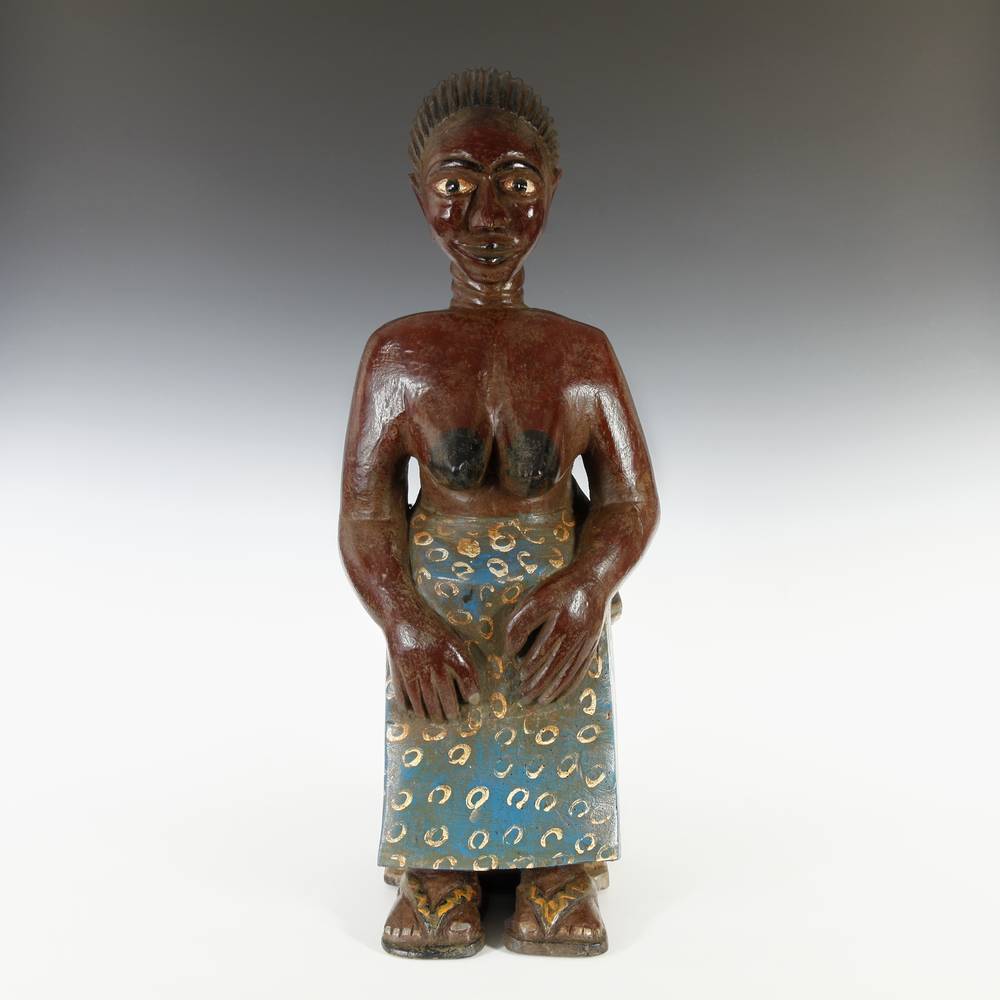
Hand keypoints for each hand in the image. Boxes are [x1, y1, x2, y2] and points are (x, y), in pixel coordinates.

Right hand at [386, 614, 479, 721]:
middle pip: (443, 694)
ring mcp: (413, 667)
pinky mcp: (397, 671)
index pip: (465, 674)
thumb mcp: (452, 640)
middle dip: (449, 710)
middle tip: (452, 718)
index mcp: (449, 650)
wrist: (402, 616)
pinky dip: (409, 706)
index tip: (473, 702)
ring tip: (436, 719)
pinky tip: (415, 712)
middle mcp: (432, 660)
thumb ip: (463, 663)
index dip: (471, 690)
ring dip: (430, 713)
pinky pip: (404, 695)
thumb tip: (473, 693)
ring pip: (424, 700)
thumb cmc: (432, 630)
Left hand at [505, 575, 607, 704]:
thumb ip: (521, 623)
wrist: (594, 579)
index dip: (530, 666)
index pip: (543, 652)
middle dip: (538, 685)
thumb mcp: (536, 597)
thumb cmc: (561, 587)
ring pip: (569, 672)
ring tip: (541, 701)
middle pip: (556, 667)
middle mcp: (578, 635)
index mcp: (562, 622)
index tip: (519, 676)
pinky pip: (582, 669)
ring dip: (554, 689)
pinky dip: (570, 683)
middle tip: (524, 698)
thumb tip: (512, 651)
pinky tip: (561, 692)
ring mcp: (588, 642)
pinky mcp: (593, 645)